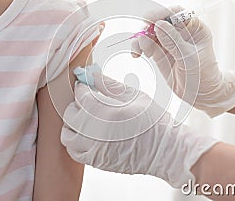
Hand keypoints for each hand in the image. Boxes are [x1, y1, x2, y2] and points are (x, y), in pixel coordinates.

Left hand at [61, 74, 217, 187]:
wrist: (166, 150)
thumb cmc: (154, 121)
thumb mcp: (134, 95)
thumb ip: (108, 84)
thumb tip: (90, 73)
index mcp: (106, 112)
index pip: (80, 95)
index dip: (82, 87)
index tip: (86, 85)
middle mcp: (96, 132)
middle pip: (69, 115)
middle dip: (76, 105)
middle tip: (87, 101)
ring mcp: (94, 150)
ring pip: (67, 135)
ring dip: (73, 125)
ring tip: (86, 119)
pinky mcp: (97, 162)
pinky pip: (74, 152)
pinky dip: (76, 142)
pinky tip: (88, 135)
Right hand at [131, 8, 234, 116]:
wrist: (201, 94)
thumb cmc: (203, 75)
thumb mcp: (189, 58)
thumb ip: (173, 41)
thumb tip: (158, 25)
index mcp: (194, 28)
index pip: (176, 13)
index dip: (162, 13)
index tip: (150, 19)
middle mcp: (180, 32)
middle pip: (160, 21)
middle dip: (148, 26)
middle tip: (141, 35)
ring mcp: (169, 42)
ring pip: (150, 33)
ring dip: (141, 39)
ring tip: (138, 51)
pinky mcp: (160, 52)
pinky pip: (147, 45)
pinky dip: (139, 47)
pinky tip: (137, 54)